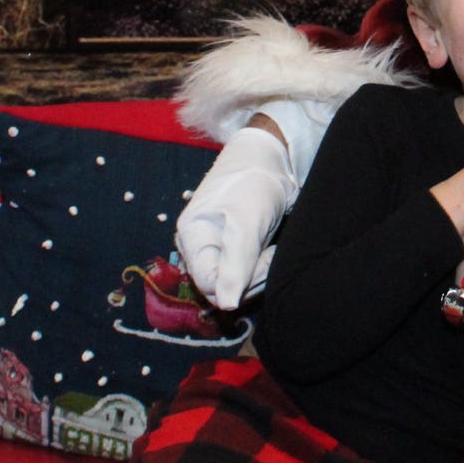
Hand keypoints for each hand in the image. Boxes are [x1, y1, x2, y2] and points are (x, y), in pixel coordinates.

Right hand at [176, 121, 296, 309]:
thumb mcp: (246, 223)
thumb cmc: (254, 183)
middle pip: (221, 287)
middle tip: (271, 254)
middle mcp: (198, 247)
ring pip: (234, 282)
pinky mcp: (232, 248)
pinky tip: (270, 250)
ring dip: (258, 272)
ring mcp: (215, 248)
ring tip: (272, 249)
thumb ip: (236, 263)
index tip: (264, 260)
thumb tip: (226, 304)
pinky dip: (260, 266)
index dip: (238, 282)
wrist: (269, 158)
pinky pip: (243, 272)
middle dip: (251, 277)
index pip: (208, 284)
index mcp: (191, 238)